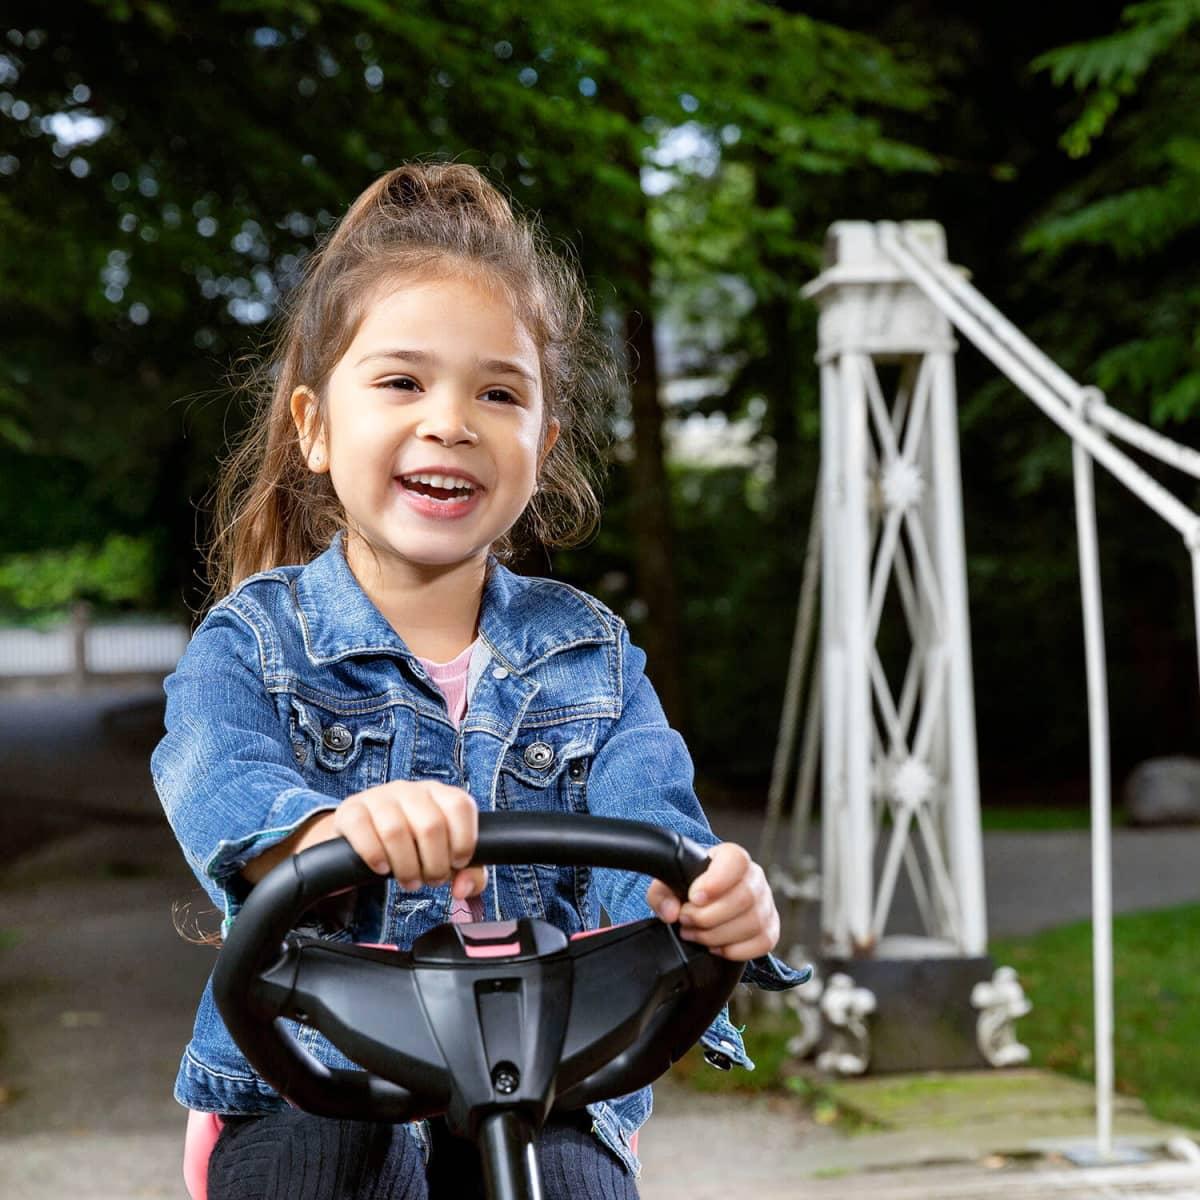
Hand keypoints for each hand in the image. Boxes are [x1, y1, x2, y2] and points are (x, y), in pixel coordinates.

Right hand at [333, 780, 486, 898]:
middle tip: (430, 880)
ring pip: (395, 831)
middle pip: (431, 825)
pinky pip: (362, 830)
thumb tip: (463, 889)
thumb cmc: (413, 846)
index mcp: (439, 793)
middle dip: (434, 864)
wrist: (364, 837)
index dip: (463, 841)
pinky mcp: (351, 810)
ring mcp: (379, 797)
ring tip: (409, 880)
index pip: (461, 806)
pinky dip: (374, 856)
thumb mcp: (445, 856)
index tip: (457, 864)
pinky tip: (382, 868)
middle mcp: (410, 790)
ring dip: (405, 866)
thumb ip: (469, 873)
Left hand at [645, 842, 778, 961]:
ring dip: (717, 935)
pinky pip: (762, 944)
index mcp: (732, 857)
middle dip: (709, 916)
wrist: (706, 902)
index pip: (737, 860)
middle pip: (744, 897)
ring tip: (694, 933)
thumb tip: (671, 912)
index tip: (694, 897)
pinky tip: (715, 947)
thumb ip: (662, 893)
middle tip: (685, 919)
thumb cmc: (691, 886)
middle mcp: (754, 878)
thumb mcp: (669, 882)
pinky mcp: (770, 930)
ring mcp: (766, 904)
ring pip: (753, 923)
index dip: (717, 880)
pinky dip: (735, 950)